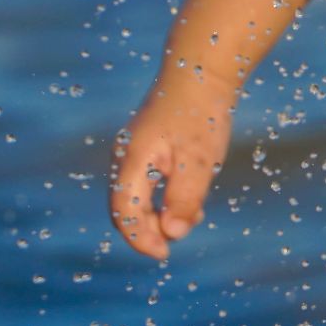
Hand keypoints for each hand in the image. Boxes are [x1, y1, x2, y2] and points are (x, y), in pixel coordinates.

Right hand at [108, 91, 230, 259]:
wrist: (202, 71)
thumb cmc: (201, 113)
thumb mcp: (199, 160)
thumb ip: (184, 198)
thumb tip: (171, 234)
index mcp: (132, 160)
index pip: (123, 212)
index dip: (140, 239)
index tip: (164, 254)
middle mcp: (126, 157)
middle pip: (126, 208)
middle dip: (149, 230)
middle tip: (177, 240)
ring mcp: (134, 151)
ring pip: (137, 197)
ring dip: (159, 215)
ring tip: (193, 215)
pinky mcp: (147, 148)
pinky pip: (147, 184)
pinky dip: (164, 200)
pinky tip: (191, 203)